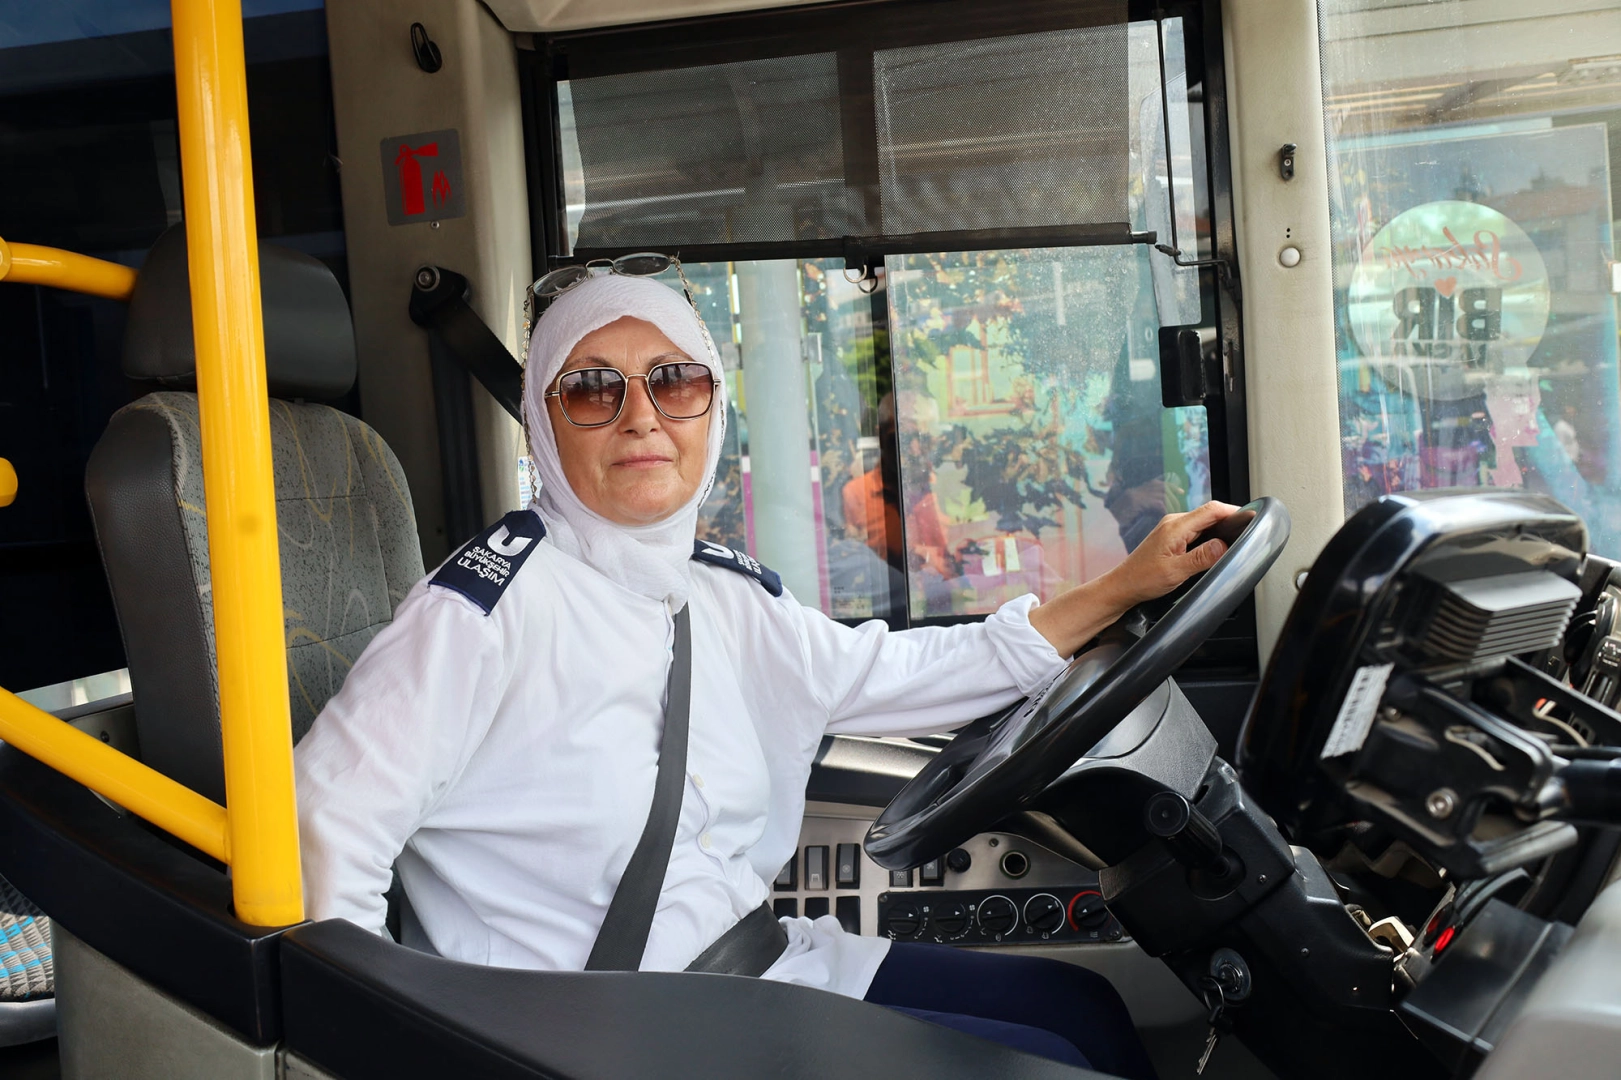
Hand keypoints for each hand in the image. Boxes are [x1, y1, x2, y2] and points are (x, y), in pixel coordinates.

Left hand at [1028, 501, 1240, 657]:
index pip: (1212, 510)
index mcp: (1176, 527)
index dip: (1234, 511)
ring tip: (1234, 539)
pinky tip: (1214, 548)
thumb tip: (1223, 545)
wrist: (1122, 586)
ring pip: (1203, 522)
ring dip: (1219, 529)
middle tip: (1247, 532)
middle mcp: (1174, 523)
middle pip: (1209, 513)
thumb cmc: (1143, 579)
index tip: (1250, 518)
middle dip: (1229, 520)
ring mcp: (1172, 529)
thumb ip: (1201, 558)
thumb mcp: (1176, 572)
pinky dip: (1208, 536)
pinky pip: (1196, 530)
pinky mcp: (1171, 537)